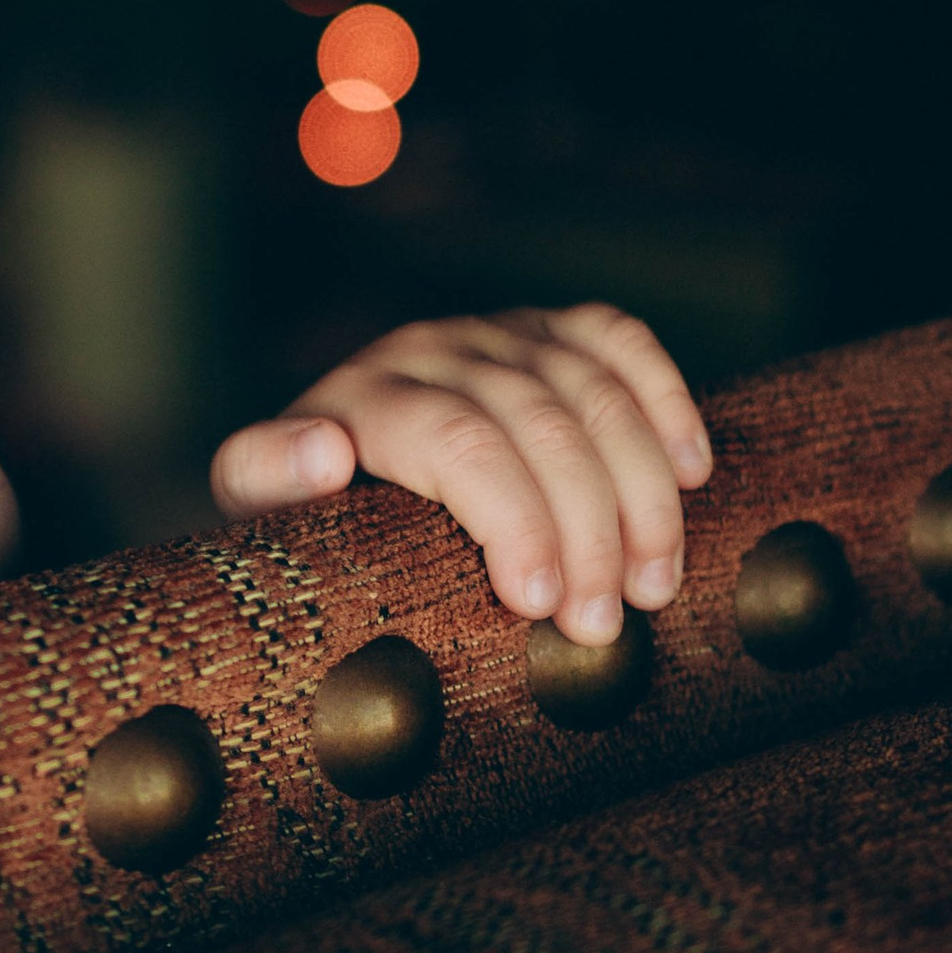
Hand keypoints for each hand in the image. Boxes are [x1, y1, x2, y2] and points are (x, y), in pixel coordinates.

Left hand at [210, 306, 712, 645]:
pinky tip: (692, 470)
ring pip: (594, 391)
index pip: (457, 440)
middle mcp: (433, 347)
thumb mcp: (259, 504)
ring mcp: (497, 331)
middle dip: (587, 528)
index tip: (539, 605)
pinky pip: (621, 341)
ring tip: (655, 584)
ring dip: (641, 491)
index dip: (513, 519)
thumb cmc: (307, 511)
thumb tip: (323, 450)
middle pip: (538, 423)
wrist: (326, 462)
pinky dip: (666, 399)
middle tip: (605, 622)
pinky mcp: (548, 330)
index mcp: (365, 392)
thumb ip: (265, 475)